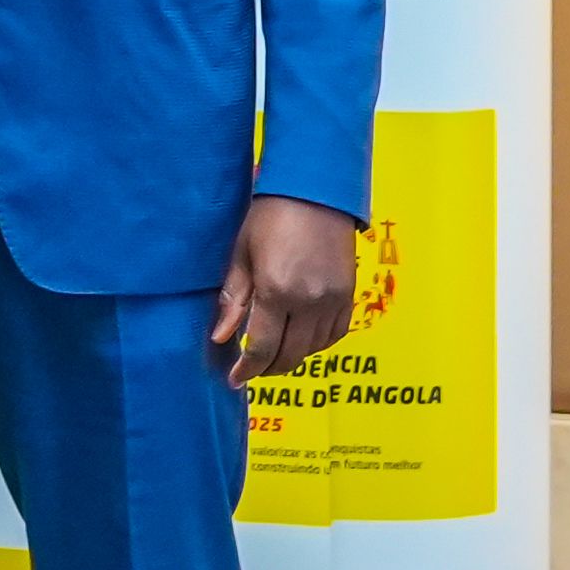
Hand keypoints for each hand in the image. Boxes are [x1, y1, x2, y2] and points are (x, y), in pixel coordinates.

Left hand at [211, 194, 358, 383]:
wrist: (315, 190)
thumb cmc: (270, 215)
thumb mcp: (242, 253)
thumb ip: (234, 299)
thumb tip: (221, 337)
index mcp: (278, 290)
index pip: (263, 347)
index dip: (248, 368)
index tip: (235, 379)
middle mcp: (310, 301)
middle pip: (291, 355)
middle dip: (269, 368)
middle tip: (251, 371)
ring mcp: (334, 300)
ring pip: (314, 348)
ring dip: (292, 357)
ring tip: (273, 356)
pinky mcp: (349, 294)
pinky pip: (335, 334)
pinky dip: (317, 344)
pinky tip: (301, 340)